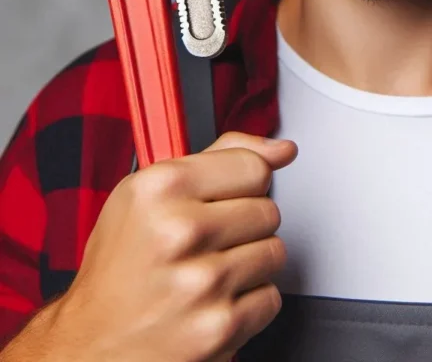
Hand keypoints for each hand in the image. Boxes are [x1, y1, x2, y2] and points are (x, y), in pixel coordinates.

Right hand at [49, 132, 297, 361]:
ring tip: (208, 272)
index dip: (242, 186)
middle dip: (245, 227)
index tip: (224, 199)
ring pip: (275, 253)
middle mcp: (180, 231)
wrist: (89, 345)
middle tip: (206, 243)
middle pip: (269, 211)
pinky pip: (270, 298)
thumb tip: (281, 149)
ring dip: (249, 265)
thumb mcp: (152, 192)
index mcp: (162, 187)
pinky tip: (212, 302)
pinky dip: (248, 305)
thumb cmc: (121, 268)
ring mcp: (201, 281)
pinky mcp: (218, 327)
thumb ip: (222, 157)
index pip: (254, 167)